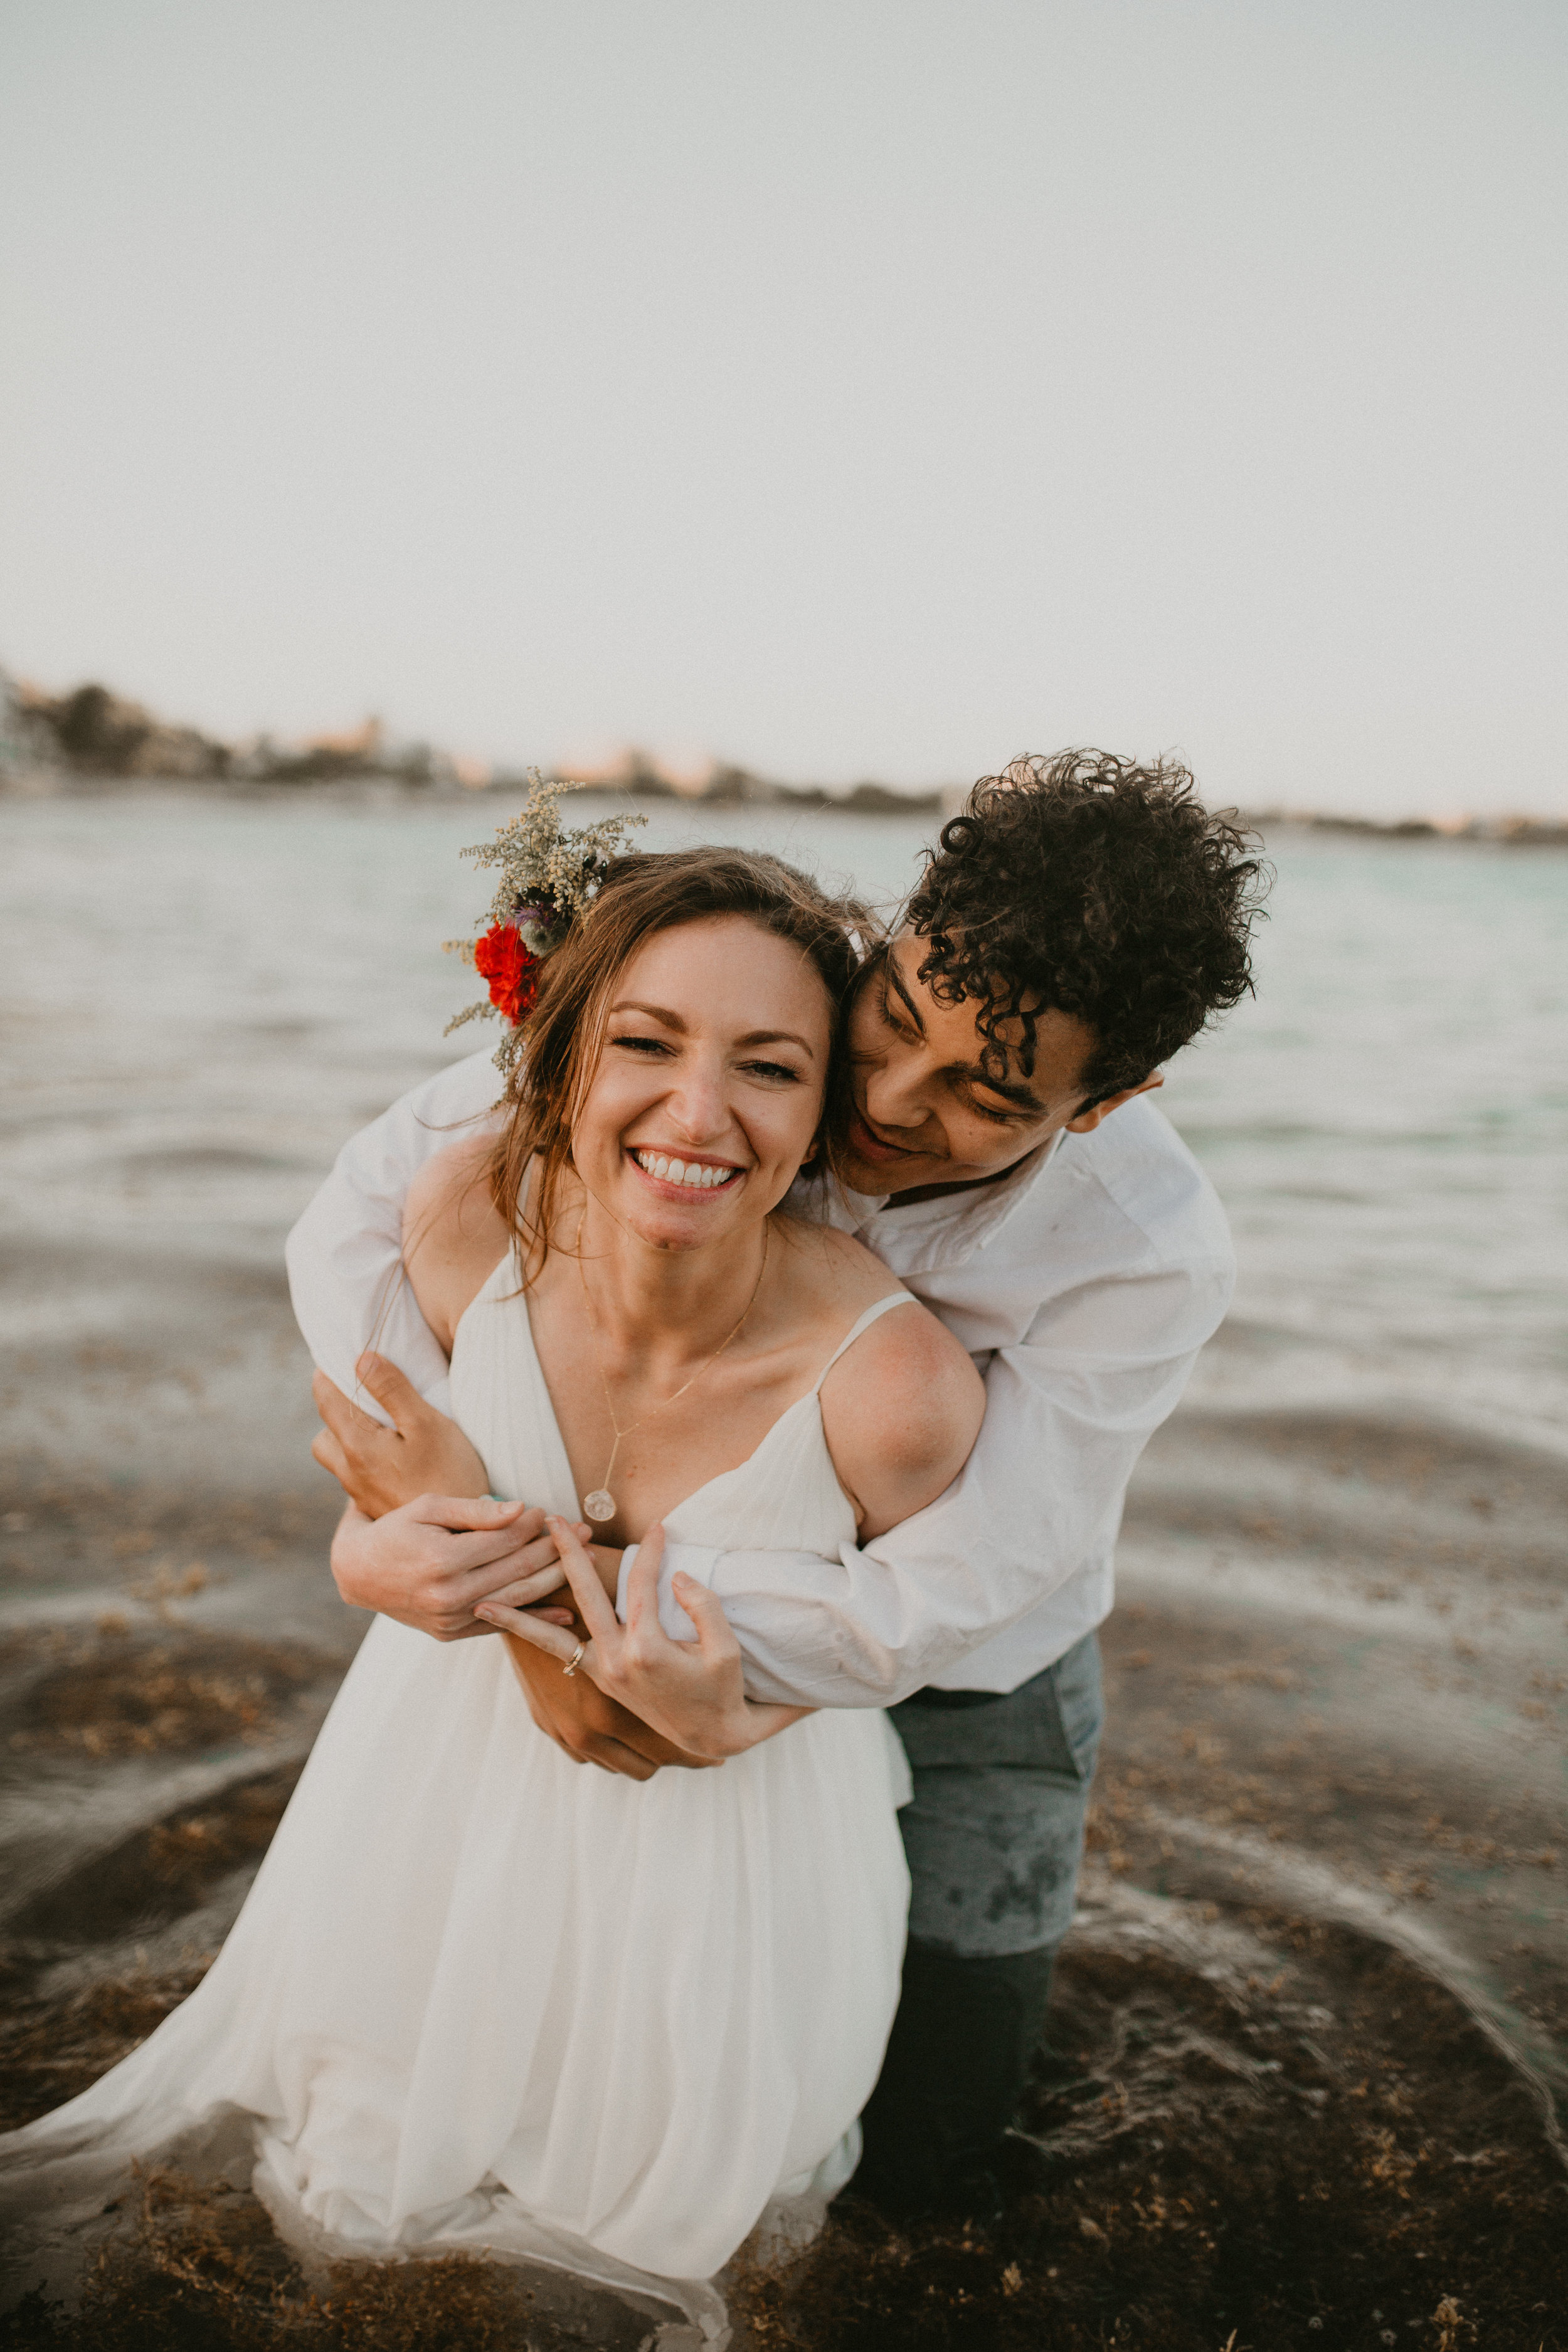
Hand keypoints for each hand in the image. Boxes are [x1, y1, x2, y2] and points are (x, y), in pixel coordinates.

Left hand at [312, 1353, 488, 1517]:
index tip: (348, 1359)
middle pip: (324, 1434)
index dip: (330, 1373)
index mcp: (356, 1446)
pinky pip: (359, 1477)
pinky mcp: (375, 1508)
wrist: (462, 1534)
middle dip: (338, 1412)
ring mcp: (361, 1494)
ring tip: (387, 1429)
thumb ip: (392, 1389)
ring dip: (352, 1439)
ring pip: (340, 1458)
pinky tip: (400, 1459)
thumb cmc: (450, 1473)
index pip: (324, 1398)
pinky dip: (368, 1461)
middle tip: (369, 1399)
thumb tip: (362, 1359)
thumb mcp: (426, 1422)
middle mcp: (349, 1472)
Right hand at [330, 1493, 576, 1639]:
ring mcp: (450, 1619)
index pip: (504, 1540)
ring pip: (516, 1598)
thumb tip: (520, 1509)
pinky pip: (501, 1625)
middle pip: (517, 1569)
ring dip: (554, 1579)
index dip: (532, 1524)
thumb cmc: (395, 1530)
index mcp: (442, 1560)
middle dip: (556, 1549)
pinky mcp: (451, 1633)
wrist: (357, 1573)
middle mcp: (448, 1595)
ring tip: (583, 1562)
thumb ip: (475, 1511)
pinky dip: (535, 1618)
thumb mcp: (428, 1507)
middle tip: (585, 1532)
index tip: (550, 1511)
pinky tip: (565, 1610)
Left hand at [477, 1519, 811, 1760]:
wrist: (713, 1737)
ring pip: (552, 1637)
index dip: (651, 1552)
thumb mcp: (726, 1650)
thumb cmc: (723, 1690)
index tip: (658, 1526)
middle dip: (567, 1555)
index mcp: (648, 1650)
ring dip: (523, 1612)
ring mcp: (604, 1674)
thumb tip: (676, 1576)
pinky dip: (534, 1637)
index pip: (642, 1585)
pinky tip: (508, 1624)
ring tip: (484, 1599)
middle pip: (585, 1597)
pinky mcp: (600, 1681)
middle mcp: (617, 1662)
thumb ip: (703, 1607)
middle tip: (550, 1521)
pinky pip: (559, 1656)